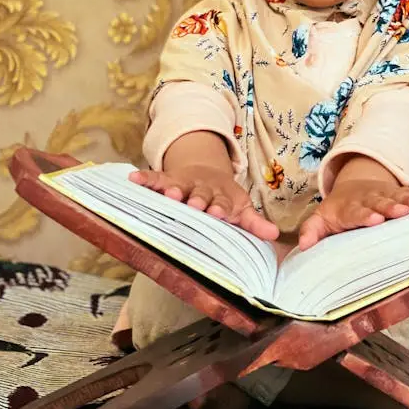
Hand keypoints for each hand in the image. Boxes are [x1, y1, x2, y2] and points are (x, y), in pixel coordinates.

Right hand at [129, 164, 278, 241]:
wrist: (208, 173)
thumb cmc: (225, 200)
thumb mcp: (241, 209)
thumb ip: (255, 223)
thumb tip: (275, 236)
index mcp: (222, 198)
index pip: (223, 203)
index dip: (221, 207)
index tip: (220, 212)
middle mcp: (203, 190)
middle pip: (200, 195)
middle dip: (198, 200)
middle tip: (194, 205)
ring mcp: (185, 184)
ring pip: (179, 187)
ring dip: (174, 190)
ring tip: (169, 194)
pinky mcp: (168, 179)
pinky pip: (156, 178)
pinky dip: (145, 178)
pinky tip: (133, 178)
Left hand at [298, 162, 408, 250]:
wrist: (351, 186)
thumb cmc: (336, 211)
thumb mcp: (320, 219)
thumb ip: (311, 231)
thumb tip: (303, 246)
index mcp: (347, 209)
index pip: (354, 213)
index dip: (364, 216)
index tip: (374, 220)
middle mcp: (366, 200)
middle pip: (378, 203)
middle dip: (388, 207)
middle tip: (399, 212)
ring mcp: (382, 195)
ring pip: (395, 197)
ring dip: (407, 201)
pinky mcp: (395, 193)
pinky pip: (408, 193)